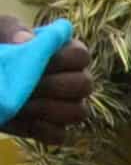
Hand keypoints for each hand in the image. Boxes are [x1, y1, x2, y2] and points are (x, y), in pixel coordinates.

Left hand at [1, 15, 91, 145]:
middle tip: (28, 85)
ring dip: (49, 108)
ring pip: (79, 112)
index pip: (82, 55)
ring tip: (22, 104)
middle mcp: (72, 80)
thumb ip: (11, 29)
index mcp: (64, 53)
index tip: (35, 59)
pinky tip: (20, 119)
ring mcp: (64, 106)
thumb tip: (28, 40)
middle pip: (85, 85)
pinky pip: (59, 135)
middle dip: (55, 86)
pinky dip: (41, 129)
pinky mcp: (49, 129)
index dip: (63, 59)